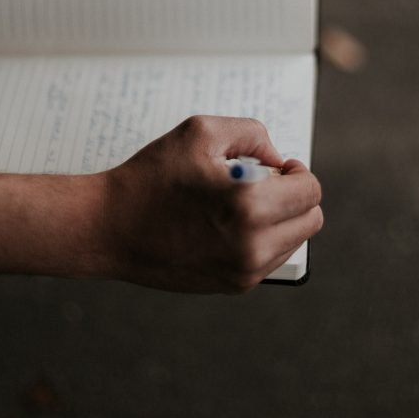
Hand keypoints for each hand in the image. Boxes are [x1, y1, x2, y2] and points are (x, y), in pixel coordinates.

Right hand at [100, 116, 322, 293]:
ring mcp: (243, 271)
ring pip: (293, 241)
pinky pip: (269, 259)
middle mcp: (252, 245)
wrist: (108, 228)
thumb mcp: (201, 132)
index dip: (297, 172)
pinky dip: (261, 239)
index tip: (276, 168)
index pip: (310, 191)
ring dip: (279, 219)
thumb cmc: (151, 177)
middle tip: (264, 183)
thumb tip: (277, 160)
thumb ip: (252, 134)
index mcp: (249, 205)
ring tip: (240, 204)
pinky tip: (229, 224)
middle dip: (294, 196)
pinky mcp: (232, 286)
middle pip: (310, 219)